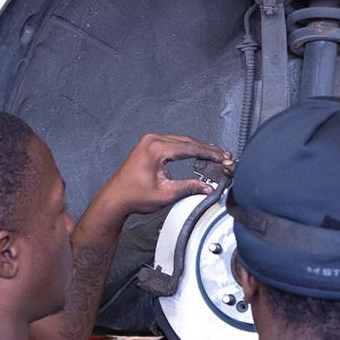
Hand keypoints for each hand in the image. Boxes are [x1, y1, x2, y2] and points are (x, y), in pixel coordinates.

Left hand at [90, 134, 232, 219]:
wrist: (115, 198)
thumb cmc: (133, 196)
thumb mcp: (165, 194)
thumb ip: (188, 188)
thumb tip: (206, 187)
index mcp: (156, 149)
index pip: (190, 148)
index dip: (210, 153)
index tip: (222, 157)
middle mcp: (152, 141)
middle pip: (187, 142)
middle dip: (207, 149)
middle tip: (224, 156)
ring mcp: (150, 141)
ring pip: (181, 141)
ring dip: (198, 148)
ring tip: (215, 154)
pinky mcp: (149, 146)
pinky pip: (173, 143)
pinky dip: (186, 148)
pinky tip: (197, 152)